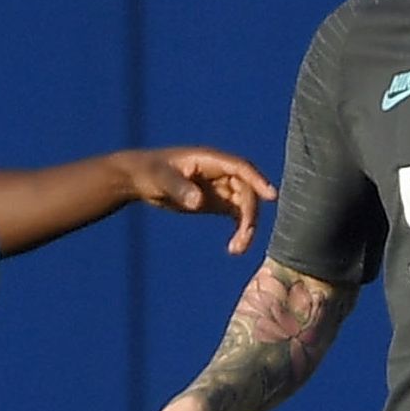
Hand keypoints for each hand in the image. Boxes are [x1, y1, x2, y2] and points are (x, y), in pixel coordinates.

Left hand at [119, 147, 277, 254]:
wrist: (138, 179)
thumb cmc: (149, 171)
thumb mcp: (161, 178)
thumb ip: (180, 188)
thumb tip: (199, 201)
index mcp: (210, 160)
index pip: (241, 168)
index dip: (258, 180)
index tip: (271, 196)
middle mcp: (220, 173)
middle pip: (246, 192)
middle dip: (249, 215)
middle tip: (242, 240)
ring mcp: (220, 188)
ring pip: (244, 206)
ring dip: (246, 227)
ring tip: (237, 249)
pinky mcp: (216, 202)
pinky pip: (236, 216)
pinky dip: (239, 230)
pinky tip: (234, 248)